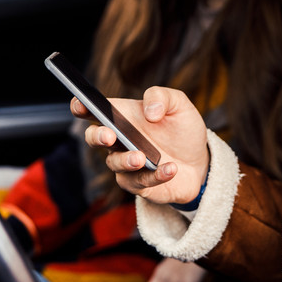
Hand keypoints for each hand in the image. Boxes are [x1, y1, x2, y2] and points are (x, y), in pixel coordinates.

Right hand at [76, 87, 209, 205]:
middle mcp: (118, 140)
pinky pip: (140, 182)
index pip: (94, 110)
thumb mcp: (178, 105)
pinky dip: (155, 176)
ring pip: (114, 163)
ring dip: (126, 160)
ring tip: (142, 157)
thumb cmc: (182, 129)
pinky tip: (170, 168)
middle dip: (98, 136)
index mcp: (122, 116)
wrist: (200, 161)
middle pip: (94, 138)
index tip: (80, 104)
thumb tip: (149, 112)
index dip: (82, 106)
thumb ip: (161, 97)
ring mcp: (126, 164)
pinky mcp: (139, 184)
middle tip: (110, 135)